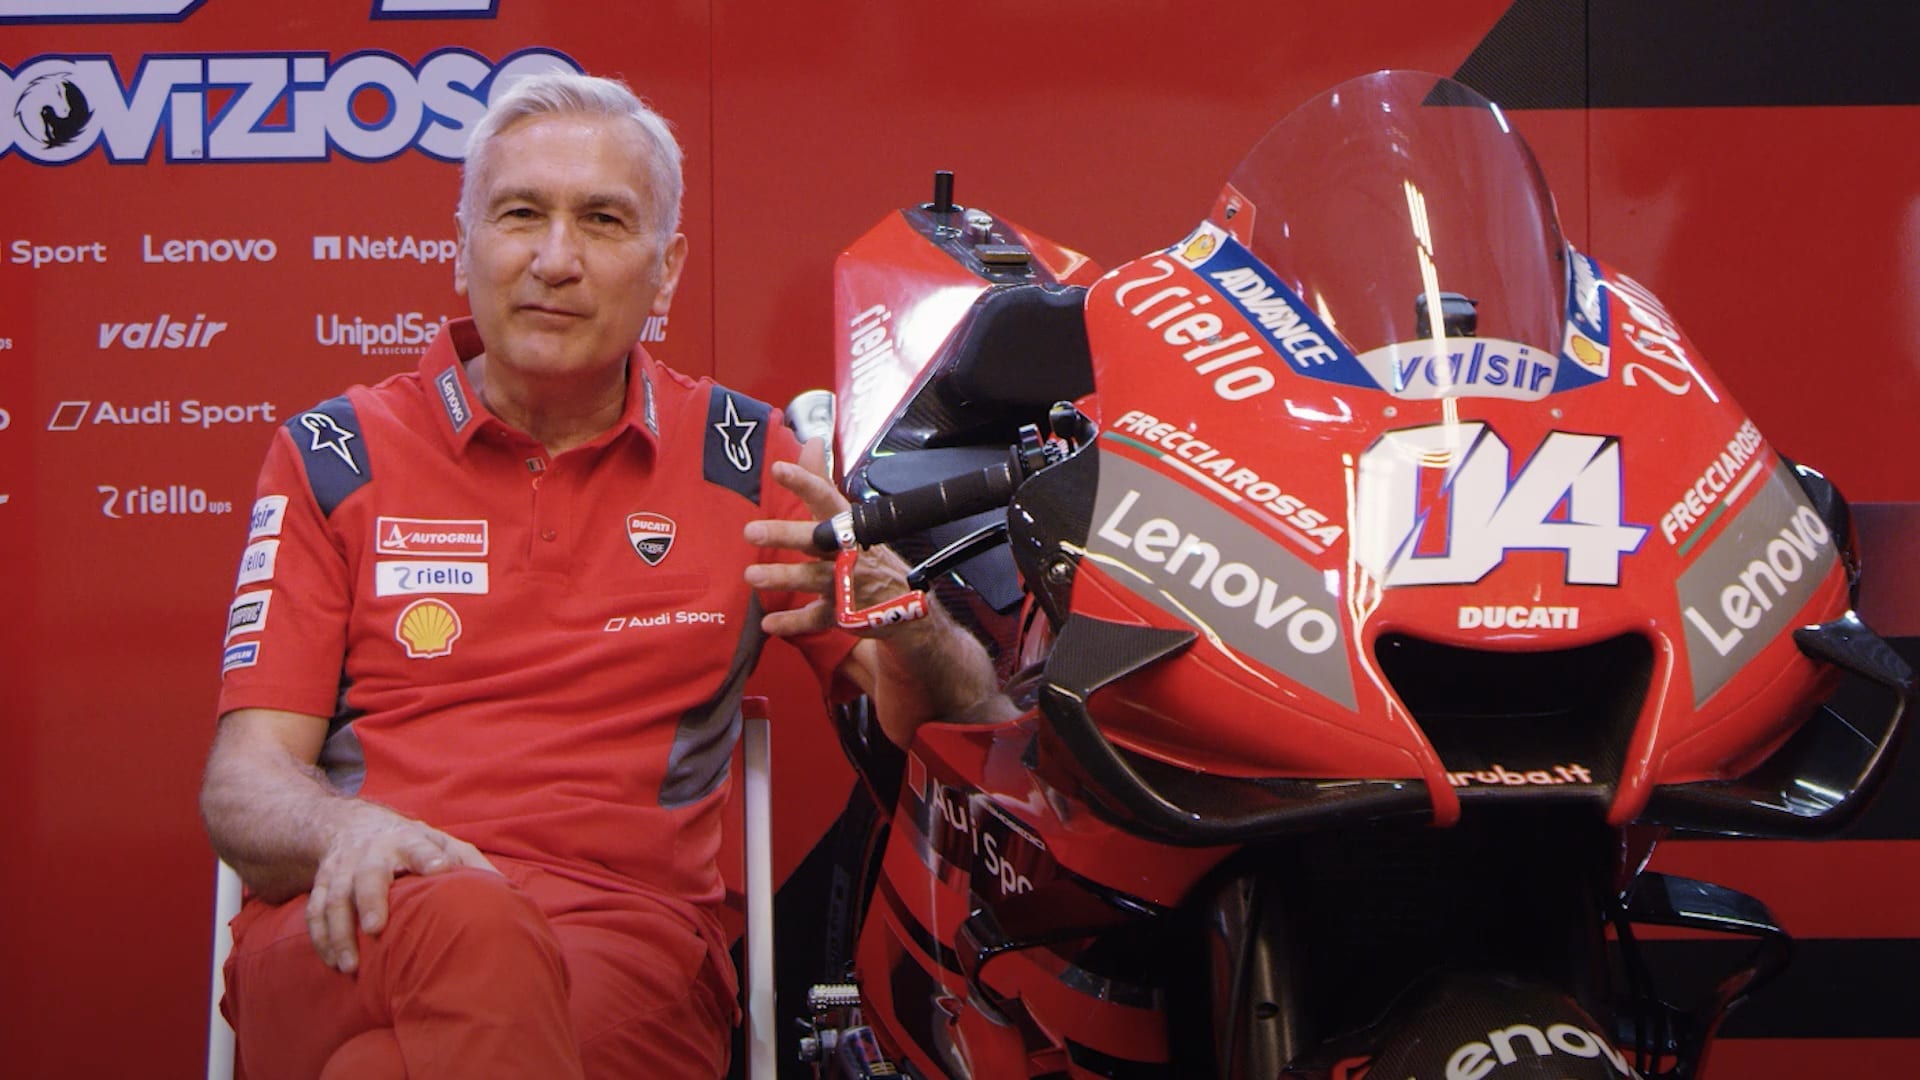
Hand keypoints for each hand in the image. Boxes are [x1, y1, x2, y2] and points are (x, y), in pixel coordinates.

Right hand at [306, 804, 497, 973]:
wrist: (353, 825)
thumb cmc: (411, 844)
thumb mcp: (442, 842)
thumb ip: (469, 863)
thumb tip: (505, 893)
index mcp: (408, 840)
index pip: (421, 847)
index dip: (430, 857)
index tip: (442, 869)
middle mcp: (372, 853)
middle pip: (368, 875)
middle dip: (370, 900)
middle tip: (375, 928)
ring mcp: (342, 869)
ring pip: (333, 899)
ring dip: (339, 933)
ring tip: (350, 966)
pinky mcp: (322, 884)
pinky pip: (314, 912)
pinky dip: (320, 939)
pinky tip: (332, 962)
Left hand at [742, 438, 928, 639]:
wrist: (905, 603)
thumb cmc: (865, 552)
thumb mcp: (848, 516)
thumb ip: (822, 482)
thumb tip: (811, 442)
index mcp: (847, 524)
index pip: (826, 498)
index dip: (804, 483)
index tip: (778, 469)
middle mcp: (848, 551)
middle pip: (817, 539)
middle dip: (786, 534)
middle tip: (751, 531)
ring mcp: (847, 583)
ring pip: (813, 578)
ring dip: (783, 577)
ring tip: (750, 576)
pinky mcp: (843, 613)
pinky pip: (815, 618)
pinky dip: (793, 621)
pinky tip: (768, 622)